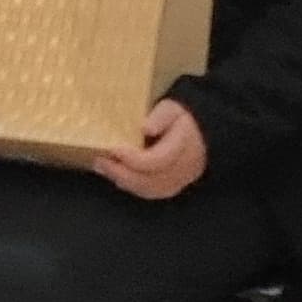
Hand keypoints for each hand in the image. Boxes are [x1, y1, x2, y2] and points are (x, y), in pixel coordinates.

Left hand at [94, 97, 210, 200]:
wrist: (202, 134)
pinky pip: (152, 192)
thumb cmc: (181, 119)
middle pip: (151, 180)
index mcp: (185, 147)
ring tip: (102, 168)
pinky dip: (132, 186)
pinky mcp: (174, 186)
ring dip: (124, 181)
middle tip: (99, 161)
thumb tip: (145, 128)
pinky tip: (116, 176)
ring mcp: (181, 181)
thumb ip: (159, 117)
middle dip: (121, 172)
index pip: (157, 160)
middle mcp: (185, 169)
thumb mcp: (171, 109)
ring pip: (150, 190)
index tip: (112, 149)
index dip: (132, 158)